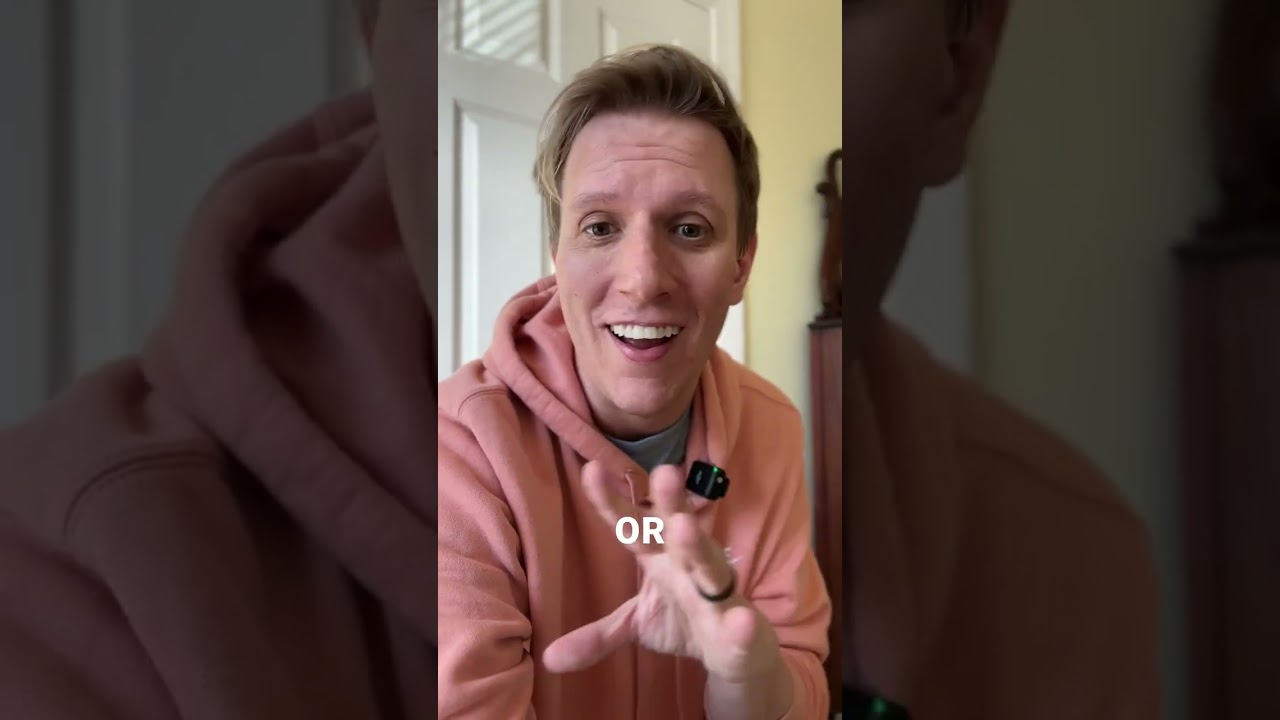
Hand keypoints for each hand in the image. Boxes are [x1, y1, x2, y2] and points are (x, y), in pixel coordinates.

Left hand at [542, 462, 782, 682]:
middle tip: (662, 471)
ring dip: (698, 546)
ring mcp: (718, 594)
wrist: (736, 652)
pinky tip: (741, 621)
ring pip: (709, 566)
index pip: (632, 527)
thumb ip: (597, 635)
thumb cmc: (684, 620)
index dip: (612, 502)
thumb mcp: (636, 625)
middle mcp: (689, 566)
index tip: (592, 470)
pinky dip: (741, 625)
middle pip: (676, 531)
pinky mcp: (741, 629)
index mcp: (660, 558)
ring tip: (683, 527)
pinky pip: (740, 626)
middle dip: (670, 502)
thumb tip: (549, 657)